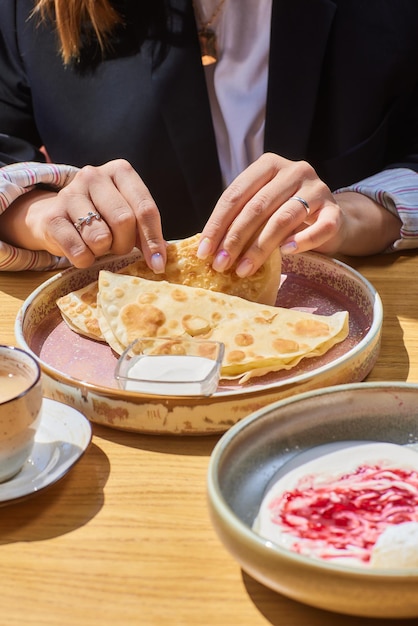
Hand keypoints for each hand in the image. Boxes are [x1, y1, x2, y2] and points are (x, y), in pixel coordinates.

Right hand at [0, 159, 166, 269]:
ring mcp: (70, 193)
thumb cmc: (101, 218)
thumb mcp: (127, 214)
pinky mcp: (52, 216)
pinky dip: (85, 260)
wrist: (55, 218)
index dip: (153, 239)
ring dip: (103, 251)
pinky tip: (81, 250)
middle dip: (125, 244)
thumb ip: (145, 231)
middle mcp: (94, 176)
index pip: (145, 208)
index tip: (157, 264)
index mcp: (120, 171)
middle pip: (124, 221)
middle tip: (118, 247)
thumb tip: (159, 260)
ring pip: (100, 238)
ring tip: (97, 244)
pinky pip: (79, 251)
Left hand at [196, 153, 400, 274]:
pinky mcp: (335, 211)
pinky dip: (301, 241)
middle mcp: (294, 171)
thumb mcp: (261, 207)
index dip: (217, 224)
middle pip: (257, 207)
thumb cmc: (286, 213)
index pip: (236, 194)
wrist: (329, 217)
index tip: (204, 252)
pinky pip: (319, 228)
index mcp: (268, 165)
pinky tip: (286, 253)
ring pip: (283, 219)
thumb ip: (239, 218)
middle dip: (235, 239)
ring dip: (260, 248)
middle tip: (220, 264)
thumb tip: (208, 249)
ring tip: (243, 269)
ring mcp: (318, 189)